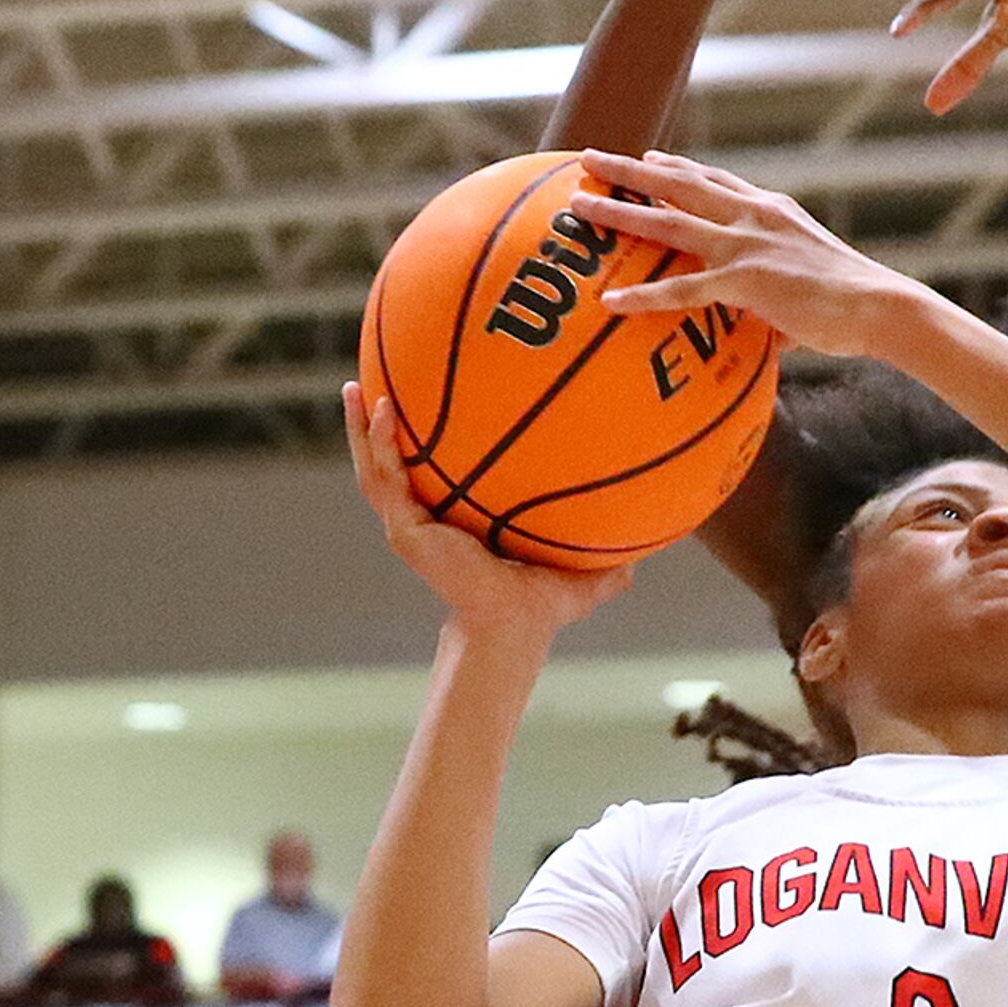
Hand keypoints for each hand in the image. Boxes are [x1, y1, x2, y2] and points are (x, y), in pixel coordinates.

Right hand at [346, 385, 631, 646]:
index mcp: (455, 522)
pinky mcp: (407, 532)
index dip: (419, 440)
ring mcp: (411, 526)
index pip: (430, 473)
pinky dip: (381, 446)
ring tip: (354, 387)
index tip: (417, 401)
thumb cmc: (542, 604)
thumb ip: (611, 559)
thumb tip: (653, 551)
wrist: (513, 626)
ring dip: (362, 427)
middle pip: (391, 462)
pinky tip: (383, 412)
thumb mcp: (581, 569)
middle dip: (375, 424)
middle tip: (366, 380)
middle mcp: (428, 520)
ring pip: (376, 467)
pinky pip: (387, 481)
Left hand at [572, 150, 922, 354]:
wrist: (881, 306)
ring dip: (618, 212)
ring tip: (579, 208)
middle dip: (631, 169)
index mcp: (768, 210)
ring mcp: (746, 245)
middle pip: (679, 183)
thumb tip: (768, 333)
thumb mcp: (806, 283)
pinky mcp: (745, 281)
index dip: (677, 169)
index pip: (715, 180)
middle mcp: (752, 215)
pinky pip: (683, 290)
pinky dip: (645, 296)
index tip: (648, 159)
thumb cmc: (850, 305)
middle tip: (591, 158)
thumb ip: (775, 299)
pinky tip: (611, 301)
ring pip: (667, 222)